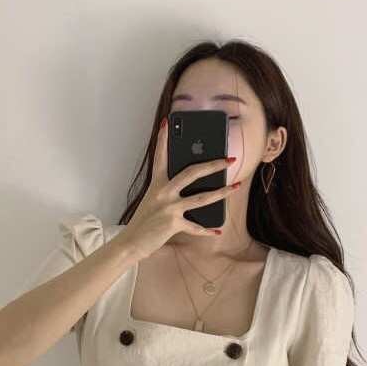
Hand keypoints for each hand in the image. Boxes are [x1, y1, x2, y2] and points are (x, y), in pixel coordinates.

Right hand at [119, 117, 240, 261]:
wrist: (130, 242)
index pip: (160, 157)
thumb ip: (167, 192)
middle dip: (213, 164)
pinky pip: (195, 226)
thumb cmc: (143, 222)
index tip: (167, 123)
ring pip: (202, 197)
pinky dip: (207, 230)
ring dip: (222, 192)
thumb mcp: (152, 202)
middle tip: (229, 158)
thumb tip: (189, 187)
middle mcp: (163, 192)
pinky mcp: (173, 223)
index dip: (164, 139)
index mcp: (156, 184)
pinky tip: (217, 230)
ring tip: (236, 186)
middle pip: (192, 172)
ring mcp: (169, 207)